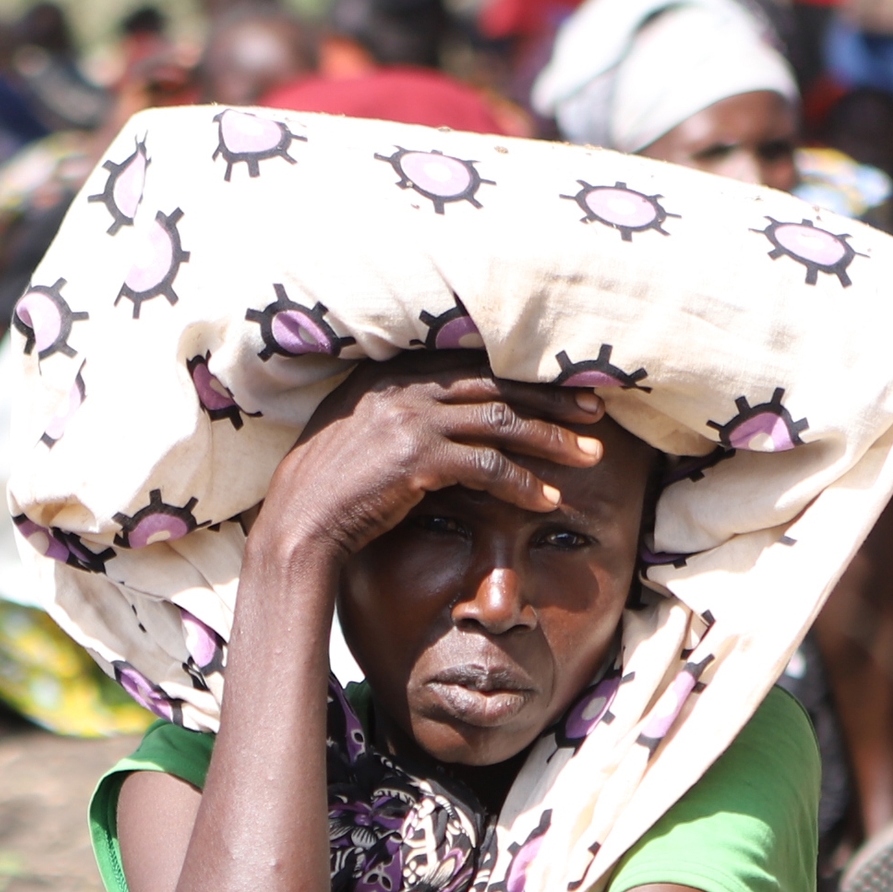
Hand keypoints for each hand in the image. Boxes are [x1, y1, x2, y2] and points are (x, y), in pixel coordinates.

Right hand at [250, 367, 606, 569]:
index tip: (565, 388)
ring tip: (589, 458)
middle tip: (595, 413)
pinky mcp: (416, 458)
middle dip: (553, 398)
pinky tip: (547, 501)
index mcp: (391, 374)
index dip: (525, 376)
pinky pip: (487, 466)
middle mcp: (403, 386)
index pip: (475, 365)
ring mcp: (410, 419)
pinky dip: (523, 484)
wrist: (297, 526)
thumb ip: (398, 413)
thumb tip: (444, 417)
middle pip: (497, 384)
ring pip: (501, 421)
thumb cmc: (326, 489)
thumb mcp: (359, 433)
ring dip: (552, 440)